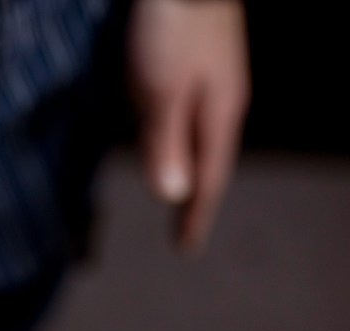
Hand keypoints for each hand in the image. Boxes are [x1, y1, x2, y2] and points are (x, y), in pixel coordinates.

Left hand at [128, 0, 249, 251]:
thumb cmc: (172, 27)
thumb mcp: (160, 90)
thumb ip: (166, 142)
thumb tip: (172, 197)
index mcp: (216, 117)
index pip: (208, 181)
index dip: (194, 218)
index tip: (185, 250)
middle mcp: (222, 102)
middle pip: (211, 162)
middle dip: (199, 199)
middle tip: (188, 229)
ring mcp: (215, 81)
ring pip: (204, 138)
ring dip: (194, 168)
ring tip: (184, 191)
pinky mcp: (201, 62)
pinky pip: (194, 115)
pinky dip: (184, 139)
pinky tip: (175, 135)